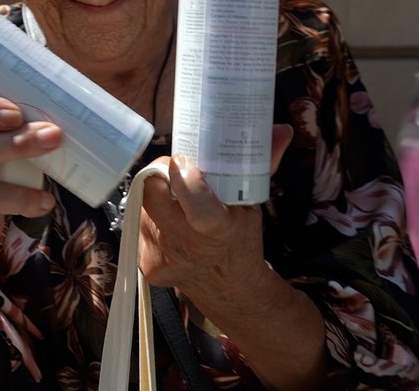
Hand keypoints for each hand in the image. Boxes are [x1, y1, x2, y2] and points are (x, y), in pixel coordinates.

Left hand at [138, 124, 293, 300]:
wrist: (226, 287)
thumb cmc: (240, 239)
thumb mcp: (254, 205)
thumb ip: (262, 165)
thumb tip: (281, 129)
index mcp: (221, 232)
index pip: (200, 209)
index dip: (186, 180)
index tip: (183, 160)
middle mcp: (188, 247)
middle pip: (154, 196)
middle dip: (161, 174)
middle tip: (176, 168)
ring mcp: (163, 257)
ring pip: (143, 205)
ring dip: (156, 194)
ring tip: (176, 197)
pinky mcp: (144, 263)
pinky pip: (137, 222)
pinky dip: (149, 214)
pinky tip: (168, 218)